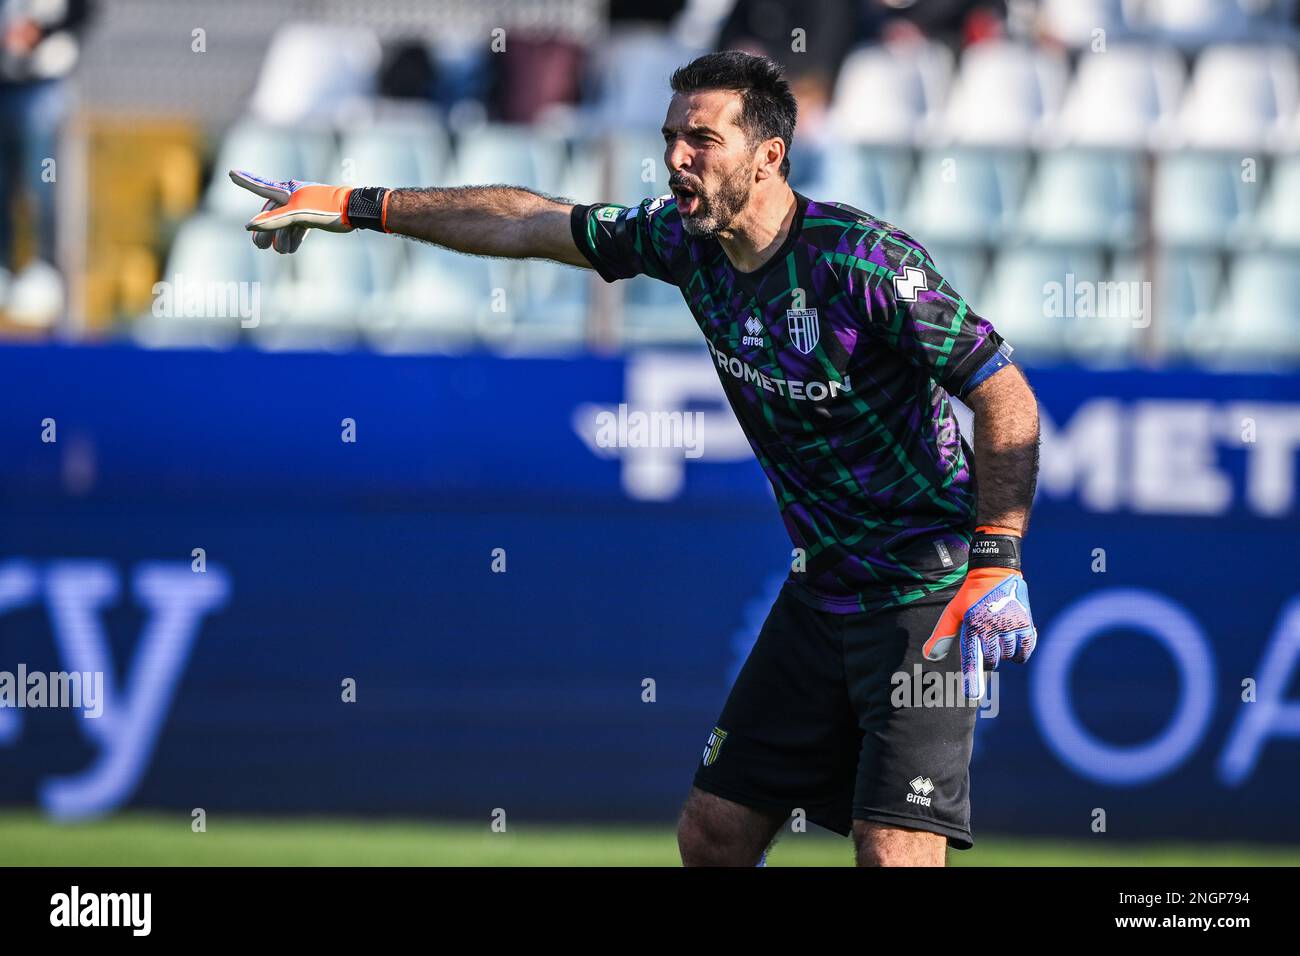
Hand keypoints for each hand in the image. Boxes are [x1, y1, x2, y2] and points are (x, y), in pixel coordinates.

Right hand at [228, 170, 353, 253]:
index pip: (261, 187)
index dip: (246, 181)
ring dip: (281, 237)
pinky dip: (294, 237)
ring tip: (279, 251)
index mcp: (287, 191)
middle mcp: (293, 196)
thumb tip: (248, 227)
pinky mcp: (315, 215)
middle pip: (272, 212)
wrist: (354, 210)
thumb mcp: (298, 216)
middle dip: (265, 229)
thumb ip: (274, 221)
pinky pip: (299, 226)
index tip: (231, 172)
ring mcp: (304, 205)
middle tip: (258, 246)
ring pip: (285, 222)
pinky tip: (290, 249)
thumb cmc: (326, 209)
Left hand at [922, 531, 1036, 700]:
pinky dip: (1020, 652)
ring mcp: (1011, 625)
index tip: (971, 695)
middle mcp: (992, 627)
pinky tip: (1014, 643)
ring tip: (999, 635)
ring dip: (1004, 653)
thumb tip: (928, 656)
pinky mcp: (1026, 623)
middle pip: (992, 661)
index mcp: (972, 625)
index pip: (972, 657)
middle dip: (989, 659)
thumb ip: (942, 635)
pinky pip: (1025, 650)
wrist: (995, 570)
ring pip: (1009, 656)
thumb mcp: (953, 612)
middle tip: (987, 642)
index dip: (971, 677)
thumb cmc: (970, 596)